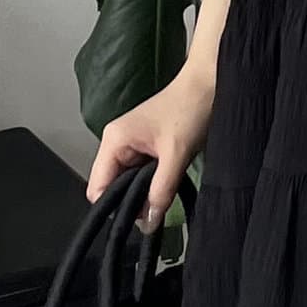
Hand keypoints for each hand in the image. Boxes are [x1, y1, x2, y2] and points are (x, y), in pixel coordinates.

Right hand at [85, 64, 216, 230]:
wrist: (209, 83)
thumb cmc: (190, 109)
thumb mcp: (176, 154)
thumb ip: (161, 190)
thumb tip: (148, 222)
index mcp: (114, 140)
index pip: (97, 187)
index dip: (113, 206)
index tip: (137, 218)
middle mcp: (116, 142)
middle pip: (111, 186)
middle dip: (131, 201)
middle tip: (156, 209)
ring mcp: (130, 144)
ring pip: (127, 181)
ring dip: (144, 192)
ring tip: (165, 193)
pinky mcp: (145, 146)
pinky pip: (141, 173)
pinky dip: (152, 182)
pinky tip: (167, 183)